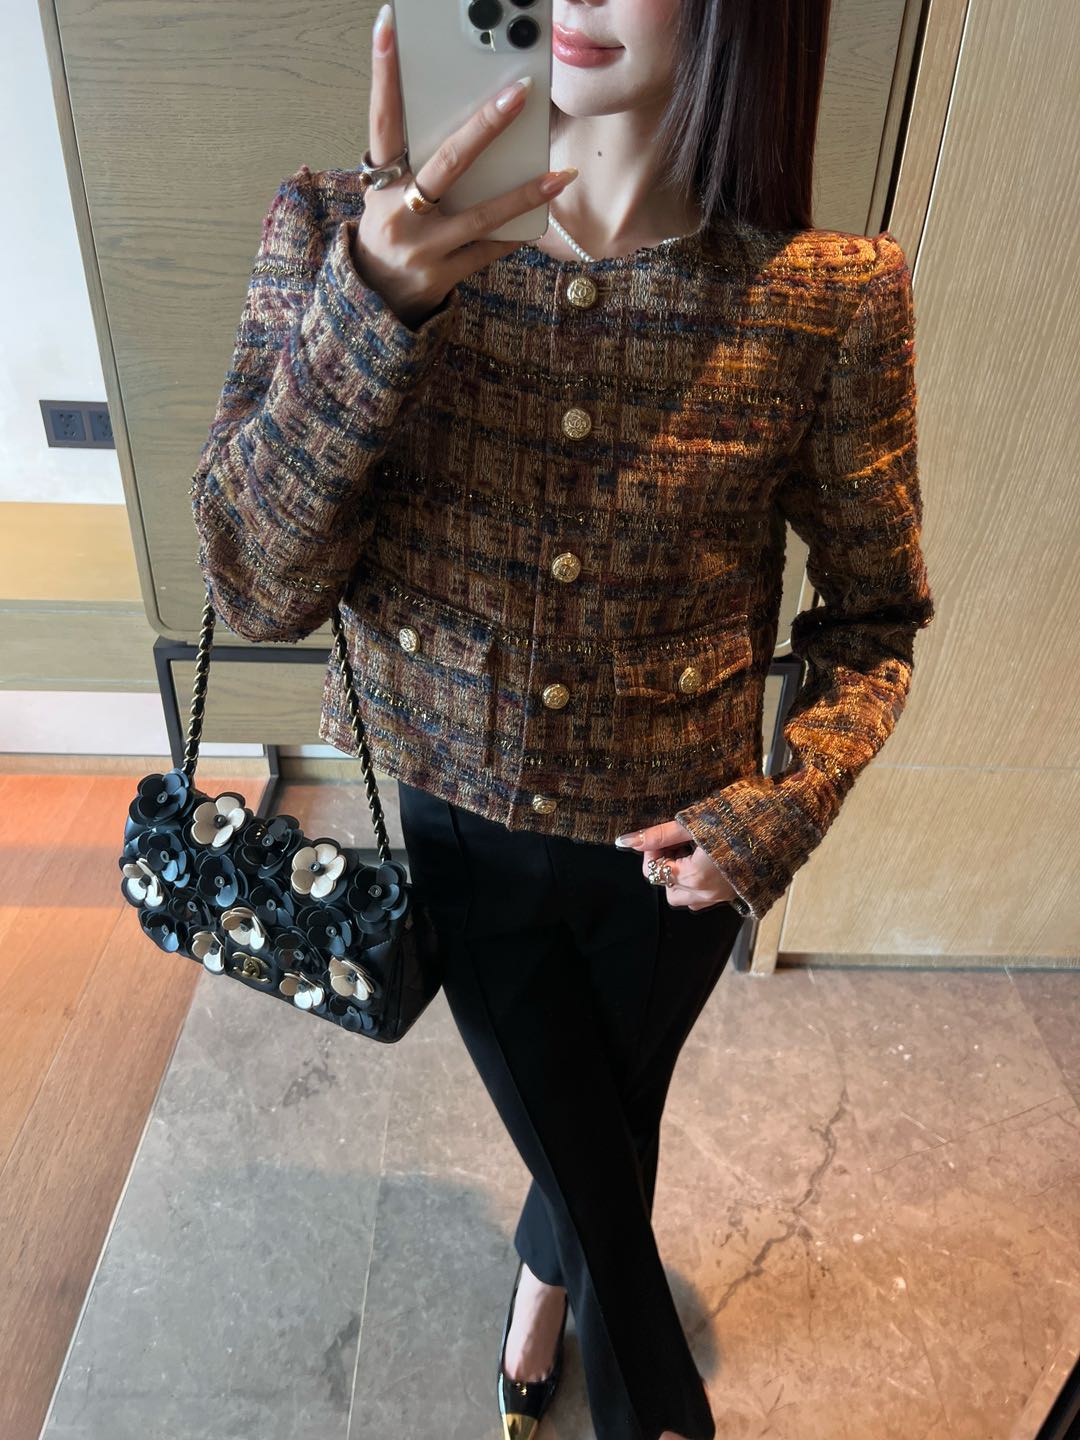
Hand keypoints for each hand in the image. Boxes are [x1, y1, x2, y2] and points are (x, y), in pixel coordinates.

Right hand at [354, 4, 578, 328]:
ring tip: (559, 175)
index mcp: (381, 180)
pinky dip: (514, 233)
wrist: (374, 298)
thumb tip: (469, 123)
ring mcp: (421, 246)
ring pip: (479, 214)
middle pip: (446, 162)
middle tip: (519, 94)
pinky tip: (541, 218)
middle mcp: (398, 210)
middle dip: (485, 127)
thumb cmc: (391, 229)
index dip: (384, 74)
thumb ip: (415, 161)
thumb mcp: (388, 191)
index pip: (382, 118)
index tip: (390, 28)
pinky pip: (487, 250)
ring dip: (523, 194)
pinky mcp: (441, 274)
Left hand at [615, 820, 741, 911]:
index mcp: (695, 876)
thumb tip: (625, 842)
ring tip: (695, 850)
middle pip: (668, 889)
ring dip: (682, 876)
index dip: (654, 851)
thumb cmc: (741, 817)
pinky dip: (700, 881)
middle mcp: (707, 893)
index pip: (654, 872)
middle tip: (679, 842)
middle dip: (666, 866)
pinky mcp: (736, 894)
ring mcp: (723, 897)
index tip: (665, 835)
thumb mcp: (695, 822)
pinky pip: (706, 896)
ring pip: (686, 897)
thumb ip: (659, 835)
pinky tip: (712, 858)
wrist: (786, 823)